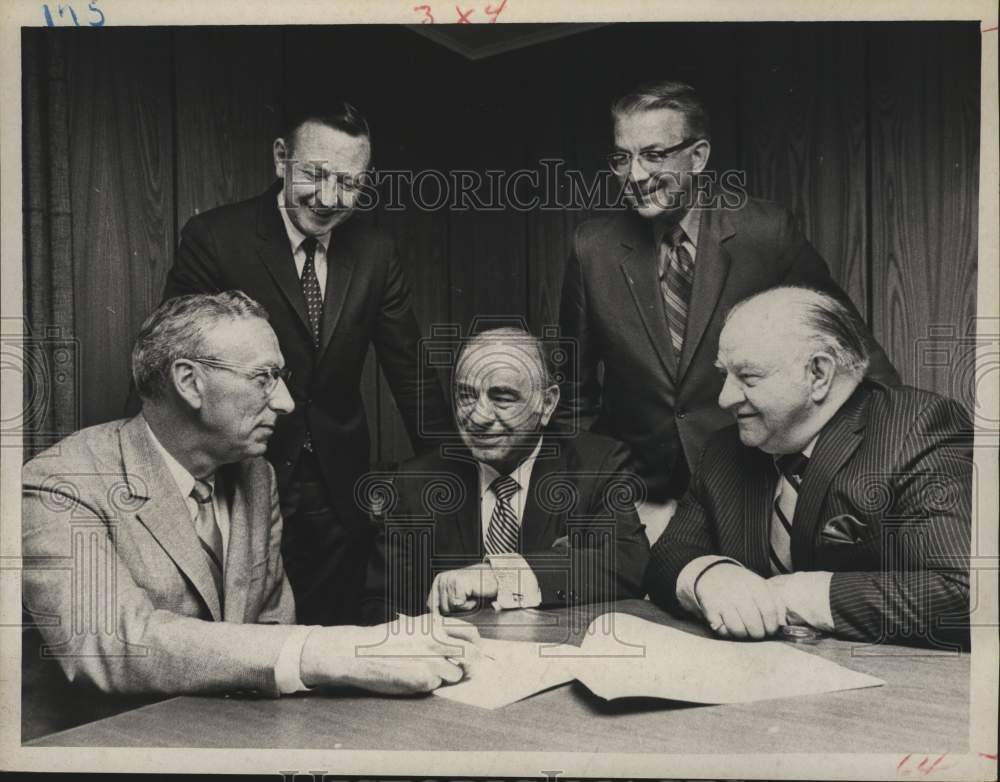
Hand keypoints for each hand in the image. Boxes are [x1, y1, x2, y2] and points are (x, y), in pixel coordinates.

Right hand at [299, 615, 482, 693]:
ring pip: (457, 673)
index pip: (470, 632)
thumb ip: (435, 631)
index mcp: (434, 624)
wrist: (361, 653)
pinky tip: (414, 677)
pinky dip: (430, 684)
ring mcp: (432, 661)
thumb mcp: (413, 625)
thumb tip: (458, 642)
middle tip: (469, 668)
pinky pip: (437, 685)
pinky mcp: (424, 680)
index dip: (476, 643)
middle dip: (473, 663)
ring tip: (431, 672)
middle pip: (472, 654)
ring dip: (449, 676)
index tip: (476, 649)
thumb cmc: (385, 640)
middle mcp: (437, 640)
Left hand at [427, 563, 498, 614]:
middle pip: (441, 608)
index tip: (456, 610)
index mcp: (439, 581)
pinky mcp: (459, 581)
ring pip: (449, 607)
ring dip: (464, 607)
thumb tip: (433, 622)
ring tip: (471, 596)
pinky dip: (469, 604)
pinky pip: (458, 603)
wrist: (494, 582)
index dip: (442, 614)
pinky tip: (474, 595)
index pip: (431, 605)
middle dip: (457, 610)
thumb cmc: (476, 594)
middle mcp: (442, 578)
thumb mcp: (456, 600)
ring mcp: (450, 578)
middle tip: (467, 600)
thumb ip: (443, 607)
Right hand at [694, 563, 785, 639]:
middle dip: (759, 634)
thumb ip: (776, 604)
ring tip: (745, 630)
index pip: (769, 611)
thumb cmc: (742, 585)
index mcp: (755, 585)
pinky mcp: (711, 609)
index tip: (771, 630)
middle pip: (754, 624)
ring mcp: (724, 601)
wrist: (712, 574)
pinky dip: (728, 632)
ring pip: (738, 630)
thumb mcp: (762, 586)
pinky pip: (723, 630)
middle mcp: (739, 592)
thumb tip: (783, 624)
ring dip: (744, 635)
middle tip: (758, 633)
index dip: (772, 626)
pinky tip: (730, 626)